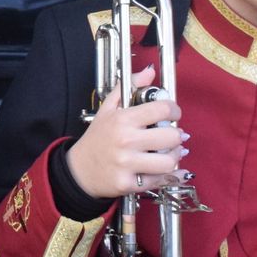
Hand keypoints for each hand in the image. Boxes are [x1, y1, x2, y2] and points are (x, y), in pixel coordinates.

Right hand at [64, 65, 185, 199]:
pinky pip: (160, 181)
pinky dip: (170, 176)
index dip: (174, 110)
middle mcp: (125, 141)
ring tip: (170, 153)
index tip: (173, 114)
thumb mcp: (107, 108)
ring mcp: (127, 164)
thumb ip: (128, 86)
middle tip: (172, 136)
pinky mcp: (128, 184)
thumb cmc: (96, 138)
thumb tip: (150, 72)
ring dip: (175, 156)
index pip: (162, 110)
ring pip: (169, 161)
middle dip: (177, 135)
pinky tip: (169, 170)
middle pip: (171, 137)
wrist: (79, 170)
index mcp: (122, 120)